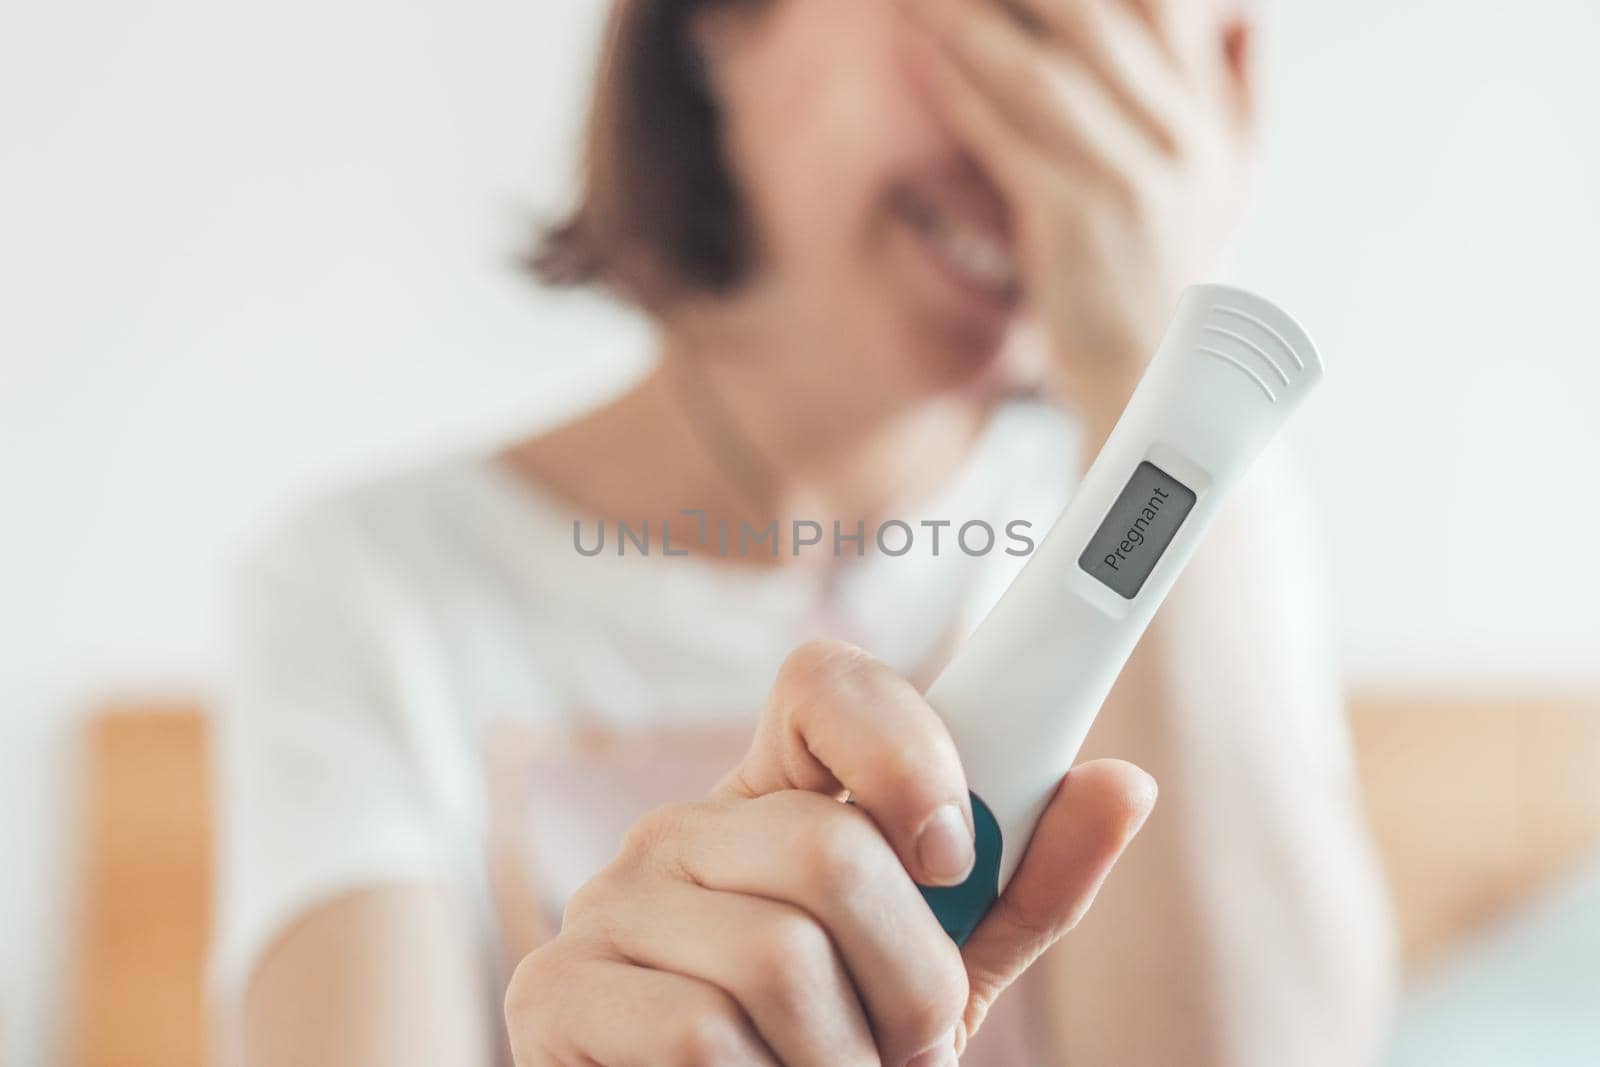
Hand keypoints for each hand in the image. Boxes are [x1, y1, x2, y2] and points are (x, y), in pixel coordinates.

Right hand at [504, 640, 1154, 1065]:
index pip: (826, 684)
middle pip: (830, 848)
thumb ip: (1023, 887)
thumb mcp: (942, 970)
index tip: (952, 857)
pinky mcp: (554, 994)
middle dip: (911, 979)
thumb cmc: (837, 1048)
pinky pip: (701, 1038)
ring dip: (844, 1061)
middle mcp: (683, 827)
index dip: (905, 747)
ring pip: (778, 959)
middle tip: (910, 1041)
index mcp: (776, 799)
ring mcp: (609, 904)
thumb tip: (1125, 783)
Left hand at [900, 0, 1255, 410]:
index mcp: (1211, 117)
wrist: (1158, 378)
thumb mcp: (1236, 181)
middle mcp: (1178, 137)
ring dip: (971, 15)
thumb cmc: (1178, 273)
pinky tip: (919, 48)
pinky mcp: (1073, 222)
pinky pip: (1006, 136)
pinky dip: (960, 87)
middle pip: (1094, 18)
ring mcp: (1128, 180)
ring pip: (1041, 71)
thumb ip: (1237, 91)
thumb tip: (1239, 13)